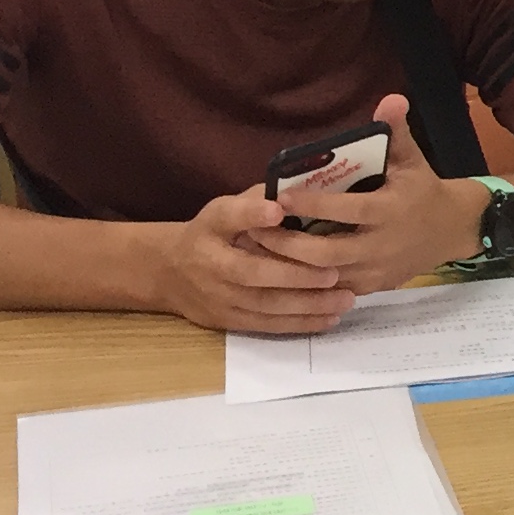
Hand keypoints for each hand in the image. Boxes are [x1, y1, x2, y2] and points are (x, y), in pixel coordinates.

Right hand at [150, 191, 360, 333]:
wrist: (168, 272)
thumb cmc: (212, 233)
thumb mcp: (225, 209)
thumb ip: (257, 201)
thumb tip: (302, 190)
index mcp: (210, 227)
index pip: (228, 216)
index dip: (251, 214)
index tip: (278, 209)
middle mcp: (209, 263)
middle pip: (251, 272)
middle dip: (295, 274)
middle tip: (335, 273)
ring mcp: (216, 296)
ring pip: (264, 304)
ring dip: (307, 304)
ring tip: (345, 299)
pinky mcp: (226, 320)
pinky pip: (266, 325)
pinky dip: (299, 323)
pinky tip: (330, 318)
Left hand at [246, 93, 488, 292]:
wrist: (452, 230)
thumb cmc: (422, 189)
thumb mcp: (412, 159)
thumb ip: (396, 131)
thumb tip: (391, 98)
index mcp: (391, 210)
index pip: (347, 211)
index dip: (312, 206)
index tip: (279, 197)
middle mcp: (383, 244)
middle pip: (326, 254)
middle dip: (288, 244)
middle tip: (255, 229)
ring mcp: (377, 270)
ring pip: (325, 277)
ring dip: (290, 266)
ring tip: (259, 248)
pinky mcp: (374, 286)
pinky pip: (333, 289)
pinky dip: (305, 281)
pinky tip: (280, 268)